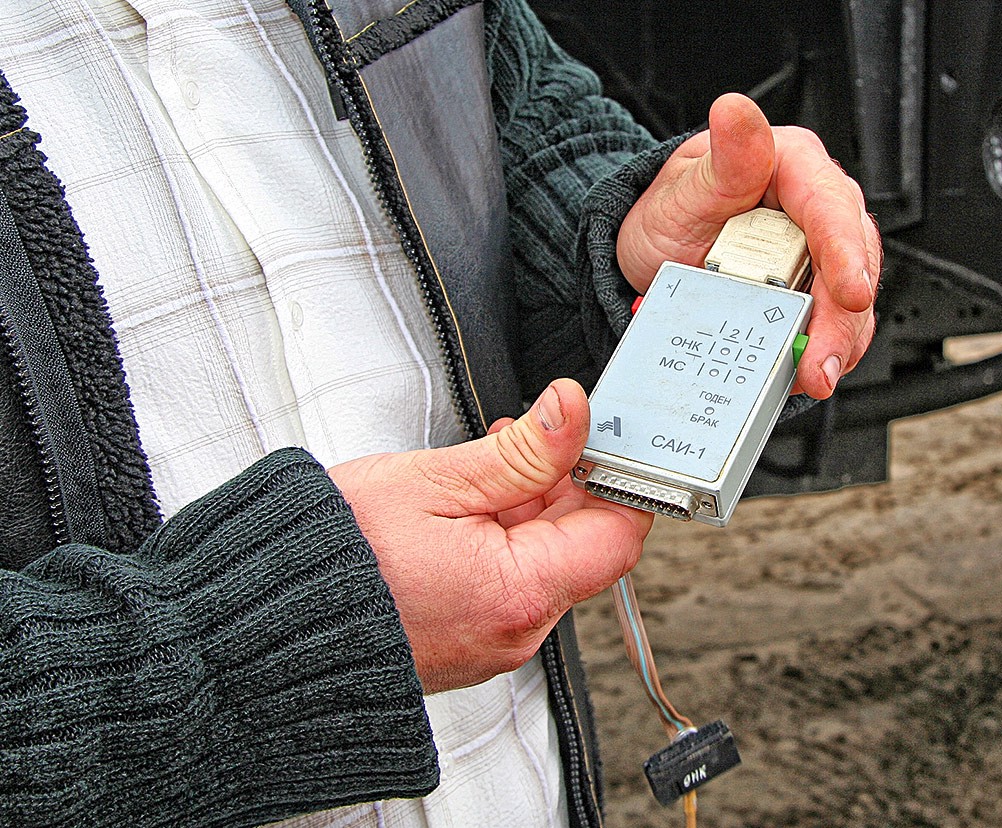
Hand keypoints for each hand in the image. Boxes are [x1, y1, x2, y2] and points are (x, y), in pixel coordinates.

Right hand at [329, 379, 651, 692]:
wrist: (263, 620)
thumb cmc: (330, 558)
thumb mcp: (433, 481)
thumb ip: (521, 451)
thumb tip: (573, 411)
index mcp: (519, 593)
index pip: (618, 534)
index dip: (618, 478)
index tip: (603, 437)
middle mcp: (516, 631)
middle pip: (584, 548)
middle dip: (568, 486)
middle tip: (535, 438)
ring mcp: (493, 642)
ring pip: (546, 563)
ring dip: (532, 509)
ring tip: (490, 466)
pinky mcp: (469, 641)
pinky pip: (511, 585)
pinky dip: (504, 541)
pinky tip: (473, 504)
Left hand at [617, 93, 881, 398]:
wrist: (651, 255)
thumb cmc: (670, 213)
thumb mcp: (684, 189)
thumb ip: (723, 160)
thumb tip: (737, 113)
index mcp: (792, 167)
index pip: (831, 207)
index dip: (846, 254)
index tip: (851, 295)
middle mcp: (816, 209)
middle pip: (851, 264)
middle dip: (841, 321)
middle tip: (820, 363)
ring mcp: (818, 256)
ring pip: (849, 302)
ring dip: (836, 345)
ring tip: (812, 377)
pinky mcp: (810, 294)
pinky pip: (830, 325)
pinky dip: (821, 352)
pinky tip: (804, 371)